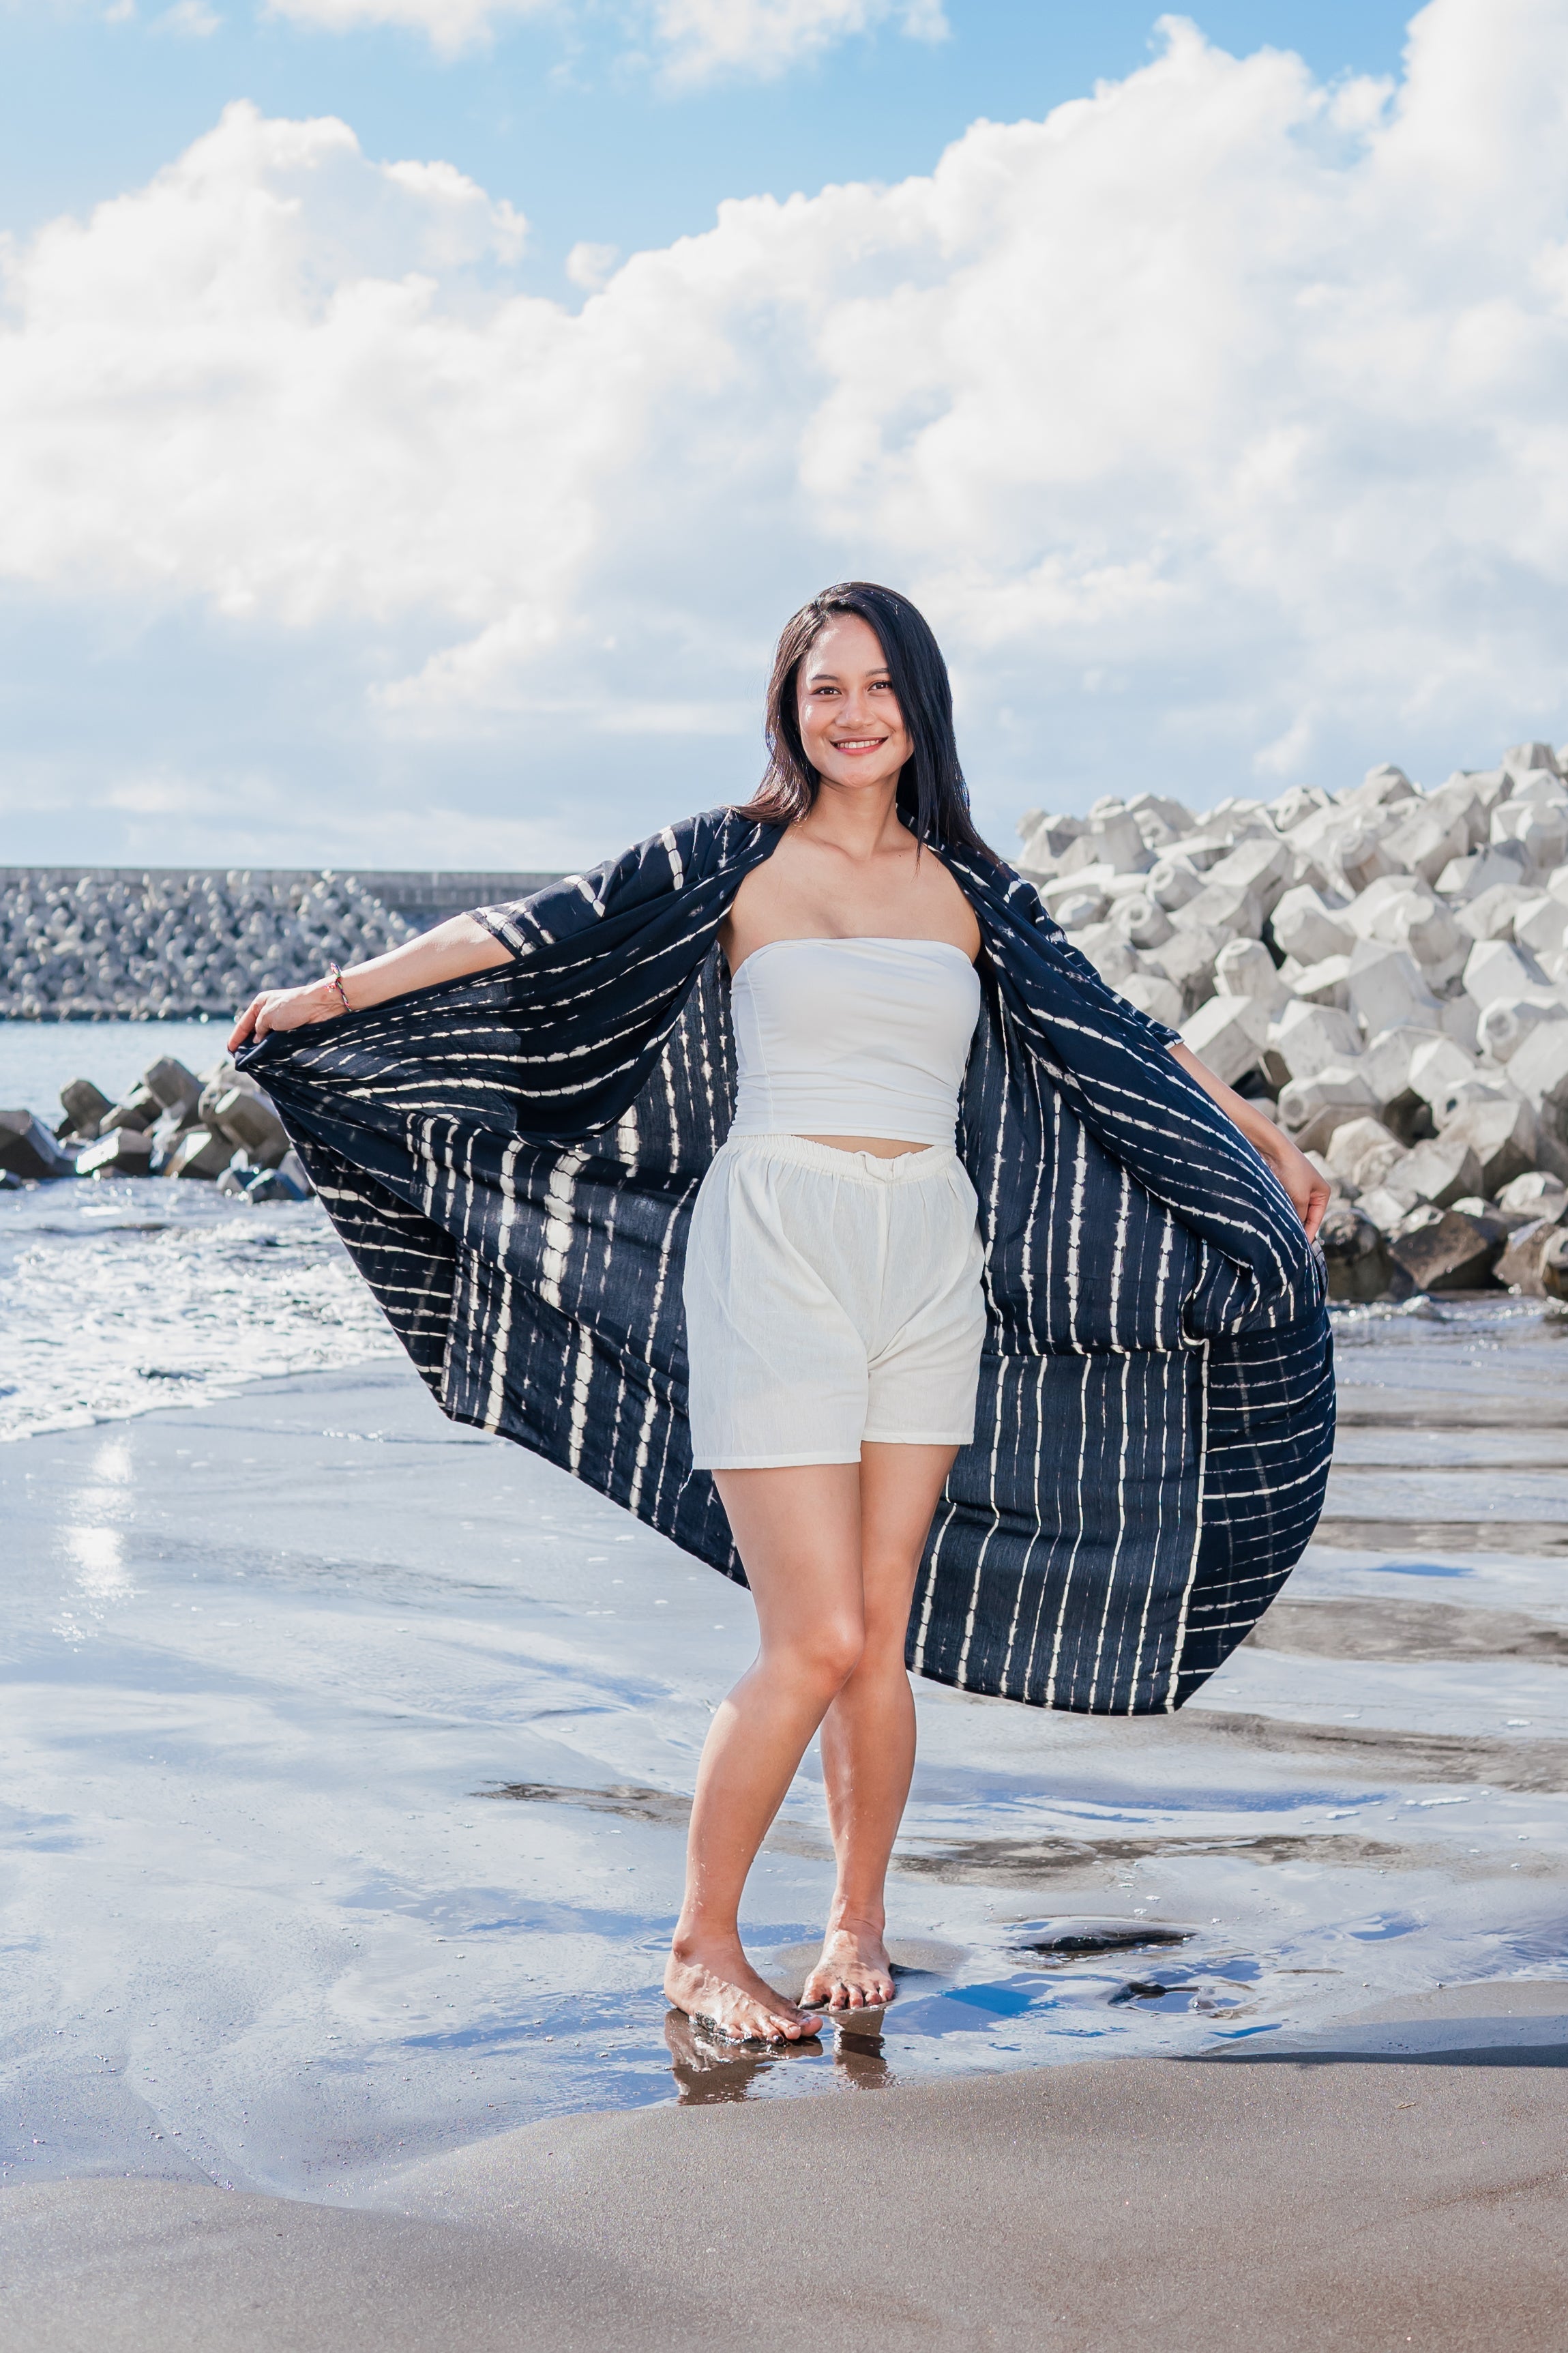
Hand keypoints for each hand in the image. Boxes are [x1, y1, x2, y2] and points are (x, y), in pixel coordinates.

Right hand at [229, 978, 341, 1051]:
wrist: (320, 1006)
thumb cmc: (292, 1006)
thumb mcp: (268, 1016)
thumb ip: (258, 1029)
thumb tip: (256, 1041)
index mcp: (261, 1004)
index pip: (244, 1023)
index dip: (236, 1037)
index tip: (230, 1050)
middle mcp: (269, 1012)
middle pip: (254, 1031)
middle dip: (247, 1044)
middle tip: (240, 1059)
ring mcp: (281, 1022)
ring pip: (266, 1038)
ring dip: (261, 1049)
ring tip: (253, 1062)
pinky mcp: (292, 1030)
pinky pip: (278, 1042)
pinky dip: (272, 1049)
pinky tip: (269, 1058)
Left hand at [1256, 1126, 1331, 1242]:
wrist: (1272, 1149)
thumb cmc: (1291, 1170)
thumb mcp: (1300, 1197)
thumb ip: (1300, 1216)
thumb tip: (1297, 1232)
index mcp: (1322, 1193)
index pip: (1316, 1219)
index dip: (1309, 1233)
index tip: (1300, 1248)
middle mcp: (1311, 1191)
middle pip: (1305, 1217)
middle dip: (1297, 1228)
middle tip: (1288, 1245)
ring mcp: (1296, 1189)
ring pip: (1292, 1212)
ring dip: (1287, 1221)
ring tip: (1279, 1235)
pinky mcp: (1282, 1187)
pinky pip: (1283, 1205)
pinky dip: (1279, 1213)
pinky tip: (1273, 1221)